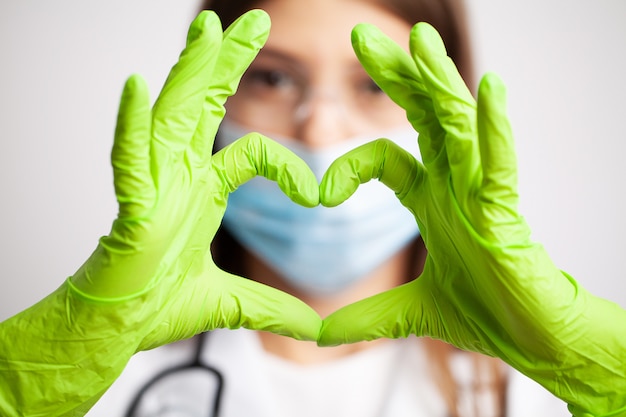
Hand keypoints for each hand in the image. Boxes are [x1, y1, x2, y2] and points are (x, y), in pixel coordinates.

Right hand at [0, 10, 319, 415]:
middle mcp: (179, 175)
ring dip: (188, 73)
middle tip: (256, 21)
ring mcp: (154, 185)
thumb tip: (314, 329)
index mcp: (203, 189)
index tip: (316, 197)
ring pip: (172, 117)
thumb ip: (271, 308)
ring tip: (206, 30)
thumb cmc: (159, 304)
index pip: (252, 151)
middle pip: (205, 107)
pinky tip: (138, 88)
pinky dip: (132, 127)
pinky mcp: (131, 207)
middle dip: (228, 64)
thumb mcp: (231, 302)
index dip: (289, 166)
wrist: (120, 329)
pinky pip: (129, 160)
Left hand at [318, 22, 625, 415]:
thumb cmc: (484, 314)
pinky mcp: (505, 214)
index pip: (384, 158)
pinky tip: (489, 89)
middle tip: (360, 37)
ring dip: (439, 83)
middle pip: (422, 118)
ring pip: (458, 128)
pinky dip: (494, 129)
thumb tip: (320, 335)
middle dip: (395, 77)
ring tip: (419, 41)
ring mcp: (479, 195)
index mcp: (431, 199)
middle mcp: (454, 186)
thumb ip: (367, 316)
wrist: (531, 340)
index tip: (320, 194)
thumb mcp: (411, 312)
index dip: (347, 166)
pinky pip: (500, 164)